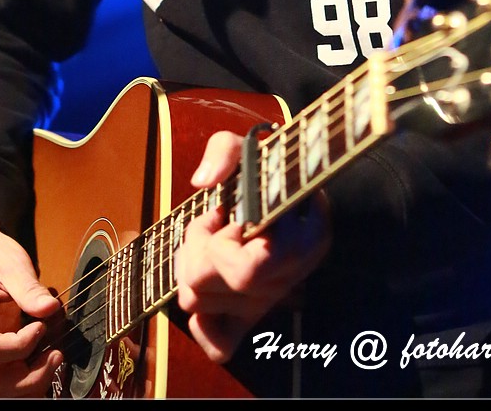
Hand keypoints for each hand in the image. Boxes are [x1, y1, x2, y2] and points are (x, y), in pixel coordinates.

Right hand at [0, 207, 64, 397]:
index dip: (19, 347)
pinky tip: (39, 363)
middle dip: (29, 377)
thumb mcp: (9, 260)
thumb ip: (28, 287)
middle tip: (56, 354)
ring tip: (51, 359)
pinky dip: (19, 382)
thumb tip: (51, 310)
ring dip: (26, 385)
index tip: (40, 327)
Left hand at [174, 131, 331, 363]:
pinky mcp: (251, 317)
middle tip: (212, 221)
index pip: (241, 271)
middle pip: (203, 285)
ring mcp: (267, 302)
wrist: (294, 187)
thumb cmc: (269, 167)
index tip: (221, 211)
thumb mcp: (248, 145)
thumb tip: (202, 182)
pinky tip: (207, 281)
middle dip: (195, 246)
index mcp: (297, 244)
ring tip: (213, 239)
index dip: (215, 240)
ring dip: (193, 265)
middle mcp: (285, 281)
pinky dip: (202, 321)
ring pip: (196, 304)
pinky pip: (220, 346)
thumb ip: (225, 151)